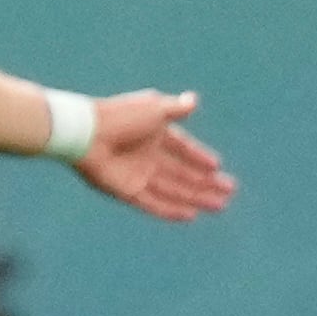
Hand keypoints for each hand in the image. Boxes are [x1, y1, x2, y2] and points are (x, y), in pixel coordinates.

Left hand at [75, 90, 235, 221]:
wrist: (87, 132)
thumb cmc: (121, 116)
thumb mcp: (154, 108)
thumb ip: (176, 108)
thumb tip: (194, 100)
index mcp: (154, 134)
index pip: (182, 149)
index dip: (199, 158)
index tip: (217, 166)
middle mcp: (147, 156)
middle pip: (182, 173)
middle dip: (205, 183)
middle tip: (229, 191)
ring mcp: (138, 174)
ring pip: (173, 190)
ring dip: (196, 198)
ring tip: (219, 206)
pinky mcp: (127, 190)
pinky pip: (153, 204)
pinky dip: (171, 210)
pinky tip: (190, 215)